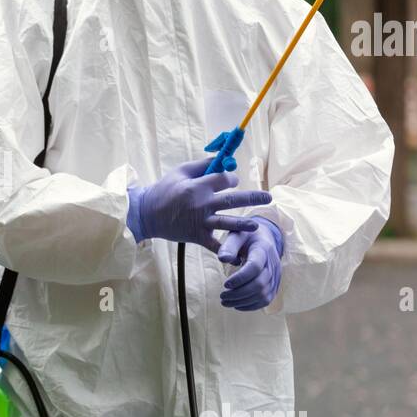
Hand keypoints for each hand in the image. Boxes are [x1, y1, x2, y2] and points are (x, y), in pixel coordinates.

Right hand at [127, 157, 272, 251]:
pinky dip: (226, 252)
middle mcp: (202, 204)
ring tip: (257, 226)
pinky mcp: (197, 236)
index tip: (233, 182)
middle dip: (253, 198)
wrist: (147, 213)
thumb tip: (223, 159)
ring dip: (244, 225)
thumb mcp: (181, 171)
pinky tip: (239, 257)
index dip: (232, 179)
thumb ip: (202, 165)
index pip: (224, 180)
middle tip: (269, 197)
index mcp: (198, 186)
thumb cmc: (164, 189)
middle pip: (232, 200)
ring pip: (227, 223)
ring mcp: (200, 222)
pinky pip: (214, 245)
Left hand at [217, 218, 283, 310]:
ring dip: (243, 301)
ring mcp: (276, 275)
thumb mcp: (236, 235)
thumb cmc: (245, 237)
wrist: (263, 239)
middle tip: (222, 296)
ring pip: (263, 294)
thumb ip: (228, 246)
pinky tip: (237, 305)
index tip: (225, 284)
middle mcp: (272, 263)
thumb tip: (222, 259)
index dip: (240, 278)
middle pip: (259, 284)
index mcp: (263, 249)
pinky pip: (266, 299)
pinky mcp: (275, 284)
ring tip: (225, 301)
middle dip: (239, 293)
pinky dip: (252, 305)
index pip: (255, 267)